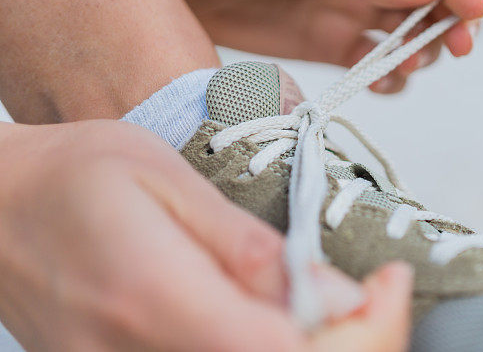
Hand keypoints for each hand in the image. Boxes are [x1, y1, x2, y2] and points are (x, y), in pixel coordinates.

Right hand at [0, 120, 411, 350]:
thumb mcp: (170, 180)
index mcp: (155, 295)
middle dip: (343, 343)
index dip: (355, 332)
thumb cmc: (72, 176)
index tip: (382, 291)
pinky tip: (268, 317)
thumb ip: (249, 247)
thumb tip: (331, 294)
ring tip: (320, 301)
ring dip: (306, 346)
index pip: (279, 351)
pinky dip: (257, 348)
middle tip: (362, 298)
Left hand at [150, 0, 482, 92]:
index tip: (472, 12)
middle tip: (455, 49)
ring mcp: (350, 12)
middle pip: (435, 3)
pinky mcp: (327, 46)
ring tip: (403, 65)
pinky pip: (374, 66)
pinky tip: (379, 83)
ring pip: (410, 39)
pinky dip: (387, 78)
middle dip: (451, 25)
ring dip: (420, 55)